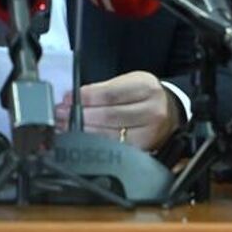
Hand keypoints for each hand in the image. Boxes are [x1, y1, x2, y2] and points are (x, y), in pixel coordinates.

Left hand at [57, 71, 177, 151]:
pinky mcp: (143, 150)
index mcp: (146, 88)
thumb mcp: (129, 82)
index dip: (85, 98)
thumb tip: (73, 98)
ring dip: (82, 130)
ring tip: (65, 126)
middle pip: (108, 116)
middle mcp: (151, 111)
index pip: (110, 94)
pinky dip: (94, 143)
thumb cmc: (144, 95)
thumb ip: (102, 89)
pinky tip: (81, 138)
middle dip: (80, 115)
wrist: (170, 111)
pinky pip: (113, 148)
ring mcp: (149, 133)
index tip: (67, 99)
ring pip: (109, 134)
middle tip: (61, 114)